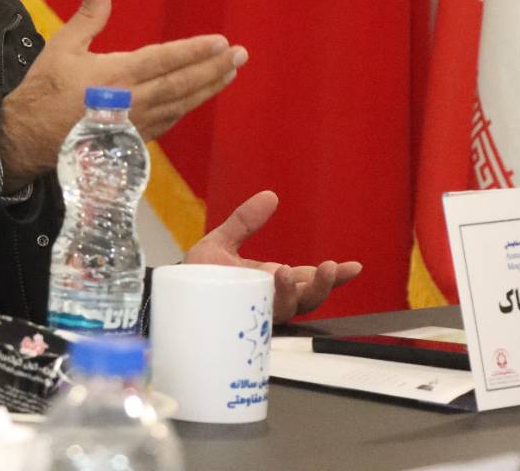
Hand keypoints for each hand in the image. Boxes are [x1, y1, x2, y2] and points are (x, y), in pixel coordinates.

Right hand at [0, 0, 246, 188]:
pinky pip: (168, 122)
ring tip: (230, 73)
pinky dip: (187, 108)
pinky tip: (199, 97)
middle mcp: (132, 102)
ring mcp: (135, 124)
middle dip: (214, 69)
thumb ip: (89, 14)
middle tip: (241, 56)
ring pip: (181, 106)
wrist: (29, 137)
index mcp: (116, 76)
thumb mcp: (62, 45)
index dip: (195, 52)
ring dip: (208, 89)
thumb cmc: (44, 89)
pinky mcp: (132, 139)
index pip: (164, 61)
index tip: (221, 42)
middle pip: (182, 85)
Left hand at [184, 190, 361, 322]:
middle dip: (322, 287)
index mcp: (271, 283)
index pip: (309, 282)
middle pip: (306, 301)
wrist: (165, 297)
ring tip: (287, 273)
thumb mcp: (222, 241)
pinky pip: (258, 320)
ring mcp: (254, 314)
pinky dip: (265, 305)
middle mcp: (267, 301)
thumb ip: (244, 221)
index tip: (354, 267)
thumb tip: (270, 196)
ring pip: (285, 312)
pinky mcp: (238, 324)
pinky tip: (267, 287)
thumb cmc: (196, 275)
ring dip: (292, 293)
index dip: (333, 277)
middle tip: (329, 268)